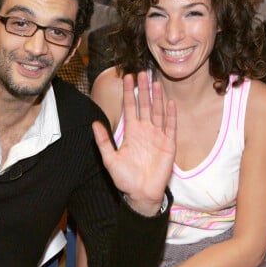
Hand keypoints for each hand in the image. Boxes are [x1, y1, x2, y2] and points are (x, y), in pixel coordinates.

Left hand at [93, 71, 175, 215]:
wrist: (141, 194)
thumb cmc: (125, 179)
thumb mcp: (110, 159)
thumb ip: (103, 141)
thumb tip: (94, 123)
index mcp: (131, 132)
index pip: (130, 107)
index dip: (129, 92)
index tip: (128, 77)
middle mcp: (145, 131)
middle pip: (145, 105)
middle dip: (144, 89)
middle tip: (144, 72)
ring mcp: (158, 136)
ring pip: (158, 112)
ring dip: (158, 98)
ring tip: (156, 82)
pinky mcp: (168, 144)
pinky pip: (170, 126)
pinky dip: (170, 115)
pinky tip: (170, 102)